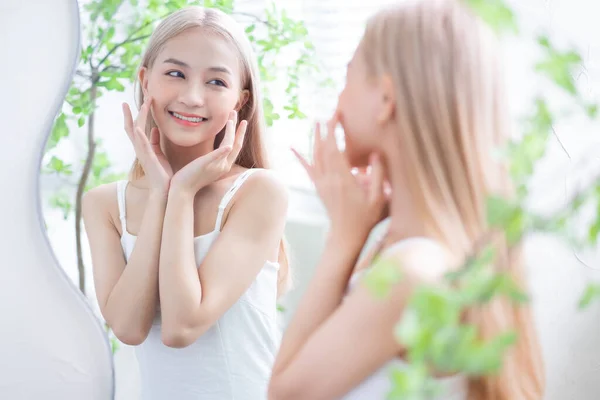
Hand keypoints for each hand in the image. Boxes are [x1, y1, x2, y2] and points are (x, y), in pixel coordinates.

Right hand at [123, 97, 172, 193]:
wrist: (164, 188)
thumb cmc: (162, 172)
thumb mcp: (159, 153)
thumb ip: (155, 141)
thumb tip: (155, 130)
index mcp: (142, 146)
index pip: (135, 126)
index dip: (135, 113)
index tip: (137, 100)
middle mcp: (139, 148)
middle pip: (132, 125)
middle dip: (135, 110)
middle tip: (143, 96)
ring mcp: (142, 153)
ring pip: (136, 131)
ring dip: (140, 117)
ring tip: (144, 104)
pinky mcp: (148, 159)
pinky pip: (142, 145)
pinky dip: (139, 136)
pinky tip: (139, 127)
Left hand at [170, 110, 247, 196]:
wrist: (182, 189)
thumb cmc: (190, 178)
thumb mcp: (204, 166)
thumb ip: (209, 158)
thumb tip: (209, 152)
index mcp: (223, 165)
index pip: (234, 147)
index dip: (238, 134)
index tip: (237, 121)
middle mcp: (224, 166)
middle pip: (236, 144)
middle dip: (238, 128)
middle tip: (235, 112)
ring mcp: (217, 166)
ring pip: (229, 145)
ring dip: (231, 131)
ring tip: (230, 118)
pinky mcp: (207, 164)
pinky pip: (218, 156)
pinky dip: (224, 150)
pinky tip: (228, 145)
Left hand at [292, 113, 386, 242]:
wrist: (347, 236)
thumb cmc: (366, 219)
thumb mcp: (378, 198)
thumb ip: (377, 175)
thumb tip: (375, 153)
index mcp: (343, 179)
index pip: (335, 148)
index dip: (334, 130)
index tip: (336, 115)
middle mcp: (329, 179)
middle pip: (323, 149)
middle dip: (325, 129)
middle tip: (328, 113)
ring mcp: (322, 184)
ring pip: (315, 156)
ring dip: (315, 138)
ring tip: (316, 122)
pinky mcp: (319, 189)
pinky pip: (308, 170)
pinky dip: (300, 157)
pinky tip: (293, 148)